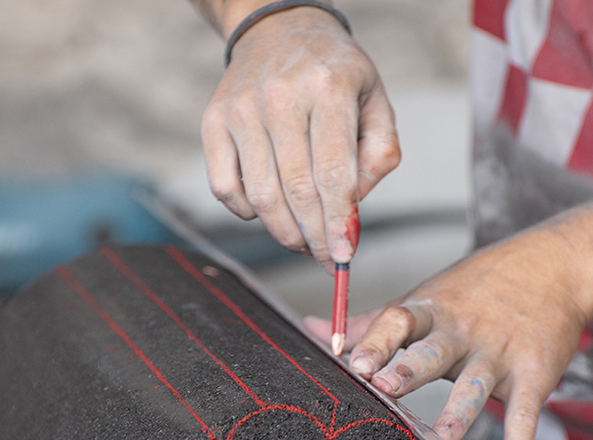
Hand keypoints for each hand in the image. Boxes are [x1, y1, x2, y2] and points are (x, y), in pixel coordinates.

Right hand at [200, 6, 399, 268]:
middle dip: (315, 238)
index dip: (338, 224)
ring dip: (284, 233)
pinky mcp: (213, 122)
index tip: (344, 258)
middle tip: (326, 259)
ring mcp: (241, 109)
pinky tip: (268, 209)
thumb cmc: (333, 74)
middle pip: (297, 192)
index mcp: (328, 88)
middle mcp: (280, 96)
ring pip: (261, 198)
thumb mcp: (374, 101)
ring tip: (303, 241)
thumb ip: (379, 154)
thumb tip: (352, 209)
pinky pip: (225, 189)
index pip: (333, 174)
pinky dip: (247, 213)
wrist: (279, 29)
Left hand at [308, 227, 592, 439]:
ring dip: (458, 414)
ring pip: (475, 386)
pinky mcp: (533, 374)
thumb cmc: (477, 290)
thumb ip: (371, 324)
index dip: (375, 341)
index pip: (397, 321)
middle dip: (409, 370)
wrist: (555, 266)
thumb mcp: (425, 300)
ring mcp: (498, 353)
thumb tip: (313, 329)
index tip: (354, 363)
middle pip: (432, 351)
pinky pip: (525, 416)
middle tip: (386, 387)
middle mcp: (462, 332)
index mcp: (429, 313)